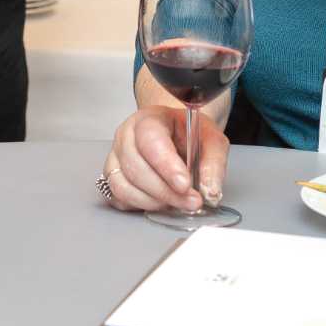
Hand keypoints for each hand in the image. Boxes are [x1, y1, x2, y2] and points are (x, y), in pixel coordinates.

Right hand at [103, 105, 229, 212]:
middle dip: (166, 191)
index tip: (185, 184)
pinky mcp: (111, 177)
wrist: (176, 134)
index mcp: (148, 120)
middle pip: (135, 167)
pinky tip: (159, 202)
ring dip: (153, 201)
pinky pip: (118, 198)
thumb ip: (214, 162)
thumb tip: (209, 190)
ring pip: (123, 186)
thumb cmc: (188, 134)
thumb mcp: (211, 139)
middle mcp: (126, 137)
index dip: (167, 166)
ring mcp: (115, 157)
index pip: (150, 141)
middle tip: (191, 201)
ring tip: (177, 202)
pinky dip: (140, 206)